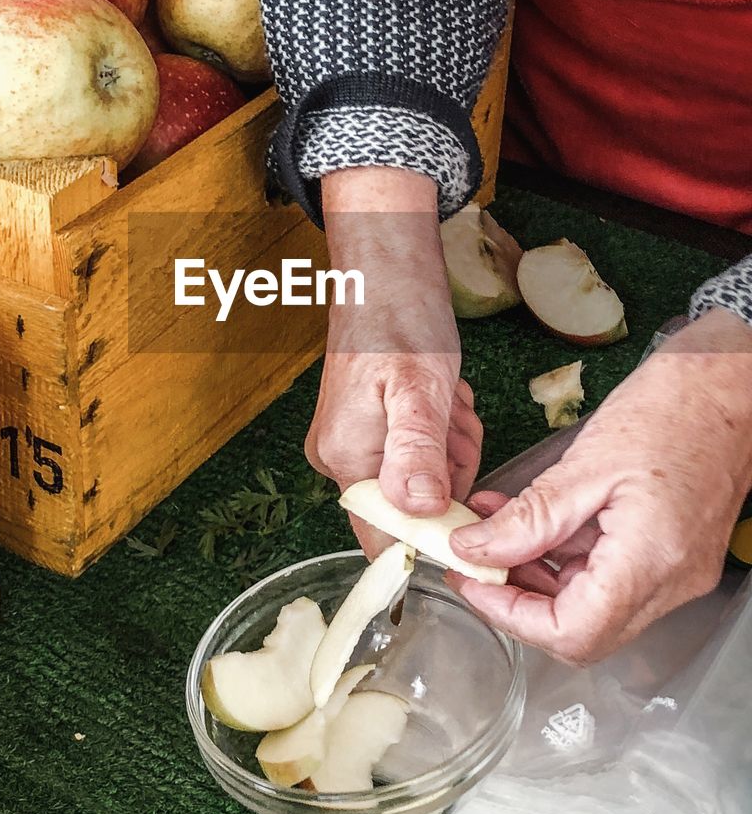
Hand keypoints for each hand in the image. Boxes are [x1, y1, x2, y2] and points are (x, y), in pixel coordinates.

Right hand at [306, 168, 482, 555]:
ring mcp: (355, 444)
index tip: (472, 513)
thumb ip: (418, 451)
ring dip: (451, 445)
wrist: (387, 274)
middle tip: (455, 419)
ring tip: (448, 401)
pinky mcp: (369, 430)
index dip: (434, 537)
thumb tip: (419, 509)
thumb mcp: (421, 388)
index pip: (385, 538)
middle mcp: (341, 459)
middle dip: (451, 470)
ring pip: (426, 479)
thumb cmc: (400, 321)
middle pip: (415, 507)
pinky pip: (421, 454)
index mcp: (347, 457)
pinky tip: (443, 398)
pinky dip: (442, 431)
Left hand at [448, 307, 751, 662]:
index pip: (573, 633)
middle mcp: (671, 581)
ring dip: (535, 576)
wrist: (730, 385)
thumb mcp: (586, 461)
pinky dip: (563, 556)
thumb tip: (477, 550)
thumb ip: (530, 516)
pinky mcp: (672, 554)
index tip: (472, 583)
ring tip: (492, 533)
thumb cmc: (675, 407)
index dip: (511, 616)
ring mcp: (676, 571)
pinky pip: (609, 574)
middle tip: (474, 563)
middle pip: (582, 631)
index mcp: (652, 561)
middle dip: (518, 601)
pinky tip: (529, 520)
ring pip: (592, 605)